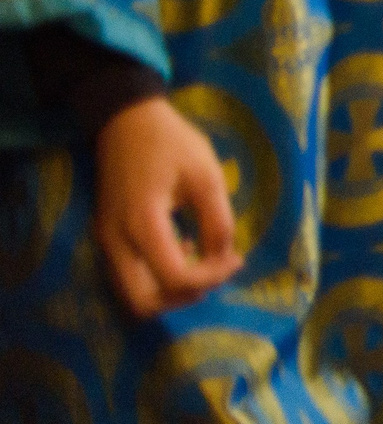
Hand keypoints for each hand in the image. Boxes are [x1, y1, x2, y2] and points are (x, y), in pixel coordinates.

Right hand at [95, 96, 239, 317]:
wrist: (127, 121)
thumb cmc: (171, 143)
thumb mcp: (207, 176)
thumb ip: (218, 221)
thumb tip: (224, 258)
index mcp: (142, 224)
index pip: (174, 278)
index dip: (210, 277)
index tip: (235, 257)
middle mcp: (116, 241)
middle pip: (143, 302)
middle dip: (185, 295)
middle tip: (215, 270)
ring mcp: (106, 242)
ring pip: (133, 294)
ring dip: (170, 289)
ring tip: (202, 259)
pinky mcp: (107, 237)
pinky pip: (130, 277)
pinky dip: (157, 277)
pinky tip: (183, 249)